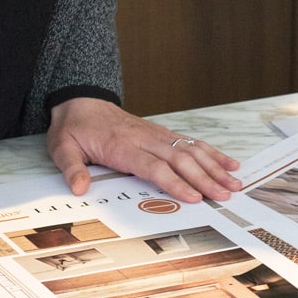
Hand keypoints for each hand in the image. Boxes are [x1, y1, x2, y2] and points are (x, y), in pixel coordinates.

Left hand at [48, 98, 241, 201]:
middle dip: (205, 179)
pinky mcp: (161, 133)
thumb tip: (79, 188)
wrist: (80, 100)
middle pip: (180, 160)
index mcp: (122, 145)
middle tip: (224, 196)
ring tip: (235, 184)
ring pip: (191, 150)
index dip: (175, 182)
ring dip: (214, 167)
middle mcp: (144, 138)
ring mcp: (156, 134)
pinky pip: (190, 142)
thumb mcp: (62, 147)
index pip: (154, 166)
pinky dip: (211, 153)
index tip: (193, 197)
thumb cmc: (73, 127)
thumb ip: (72, 168)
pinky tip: (229, 163)